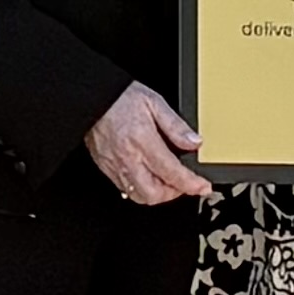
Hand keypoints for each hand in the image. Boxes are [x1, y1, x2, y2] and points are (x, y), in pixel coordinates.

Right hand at [86, 81, 210, 206]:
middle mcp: (128, 158)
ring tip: (166, 181)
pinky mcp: (106, 169)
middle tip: (183, 183)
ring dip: (157, 193)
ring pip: (140, 196)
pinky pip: (125, 190)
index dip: (191, 184)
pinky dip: (141, 189)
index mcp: (142, 140)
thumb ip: (176, 125)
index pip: (172, 172)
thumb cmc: (119, 98)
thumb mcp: (154, 102)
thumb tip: (194, 142)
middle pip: (154, 193)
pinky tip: (147, 177)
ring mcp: (115, 166)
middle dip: (173, 193)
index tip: (203, 187)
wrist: (91, 99)